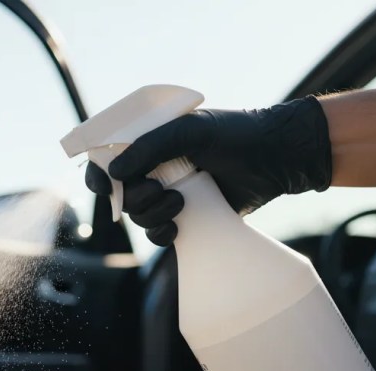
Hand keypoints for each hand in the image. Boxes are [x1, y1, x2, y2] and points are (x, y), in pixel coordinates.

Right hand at [85, 96, 332, 245]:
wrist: (277, 158)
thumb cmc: (236, 134)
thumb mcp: (191, 131)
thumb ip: (150, 147)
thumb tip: (114, 173)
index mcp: (149, 142)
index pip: (108, 159)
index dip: (98, 175)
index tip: (104, 185)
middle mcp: (154, 169)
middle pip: (120, 194)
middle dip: (134, 197)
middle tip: (158, 190)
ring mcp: (168, 193)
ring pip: (138, 216)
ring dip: (151, 214)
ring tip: (180, 203)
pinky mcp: (186, 217)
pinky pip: (158, 234)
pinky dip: (161, 234)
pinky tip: (176, 227)